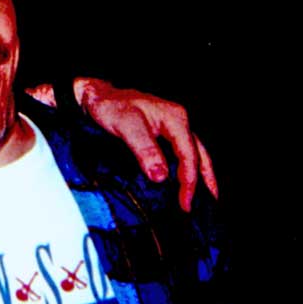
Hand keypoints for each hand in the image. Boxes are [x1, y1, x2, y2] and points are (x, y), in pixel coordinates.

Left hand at [27, 79, 217, 211]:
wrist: (96, 97)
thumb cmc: (110, 107)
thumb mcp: (126, 127)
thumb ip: (145, 150)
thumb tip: (161, 176)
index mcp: (175, 119)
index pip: (189, 155)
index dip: (189, 181)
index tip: (185, 202)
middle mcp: (178, 122)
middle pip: (200, 155)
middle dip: (205, 181)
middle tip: (206, 206)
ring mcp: (171, 128)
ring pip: (194, 154)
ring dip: (200, 176)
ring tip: (205, 198)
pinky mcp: (161, 134)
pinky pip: (181, 154)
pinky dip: (186, 170)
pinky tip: (183, 183)